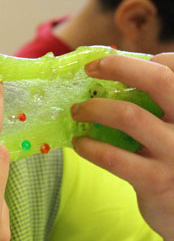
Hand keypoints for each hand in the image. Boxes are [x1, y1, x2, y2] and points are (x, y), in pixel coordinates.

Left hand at [71, 53, 173, 240]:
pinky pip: (114, 157)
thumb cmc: (172, 161)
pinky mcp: (155, 181)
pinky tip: (80, 143)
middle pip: (159, 81)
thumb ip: (156, 105)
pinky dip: (90, 147)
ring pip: (130, 116)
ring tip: (77, 110)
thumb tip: (112, 71)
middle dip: (120, 67)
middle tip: (91, 68)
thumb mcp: (173, 129)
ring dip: (95, 108)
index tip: (117, 61)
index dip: (147, 60)